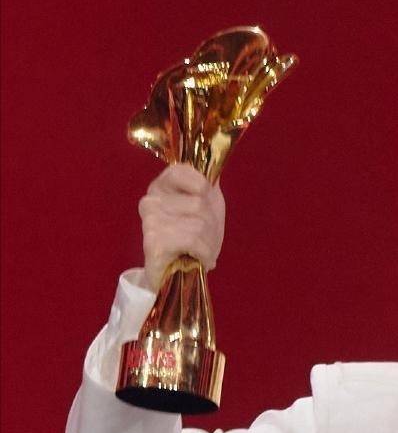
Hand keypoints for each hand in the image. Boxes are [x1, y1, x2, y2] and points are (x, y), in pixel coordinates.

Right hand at [138, 163, 225, 292]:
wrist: (179, 276)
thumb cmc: (192, 239)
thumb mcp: (206, 205)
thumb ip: (207, 182)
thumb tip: (213, 156)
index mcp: (162, 186)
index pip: (184, 170)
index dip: (203, 188)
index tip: (204, 204)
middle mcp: (150, 199)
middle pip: (200, 202)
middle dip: (211, 225)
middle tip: (203, 238)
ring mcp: (150, 221)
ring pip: (199, 223)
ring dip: (209, 242)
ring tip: (199, 250)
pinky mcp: (153, 243)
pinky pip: (193, 240)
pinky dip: (204, 253)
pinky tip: (197, 259)